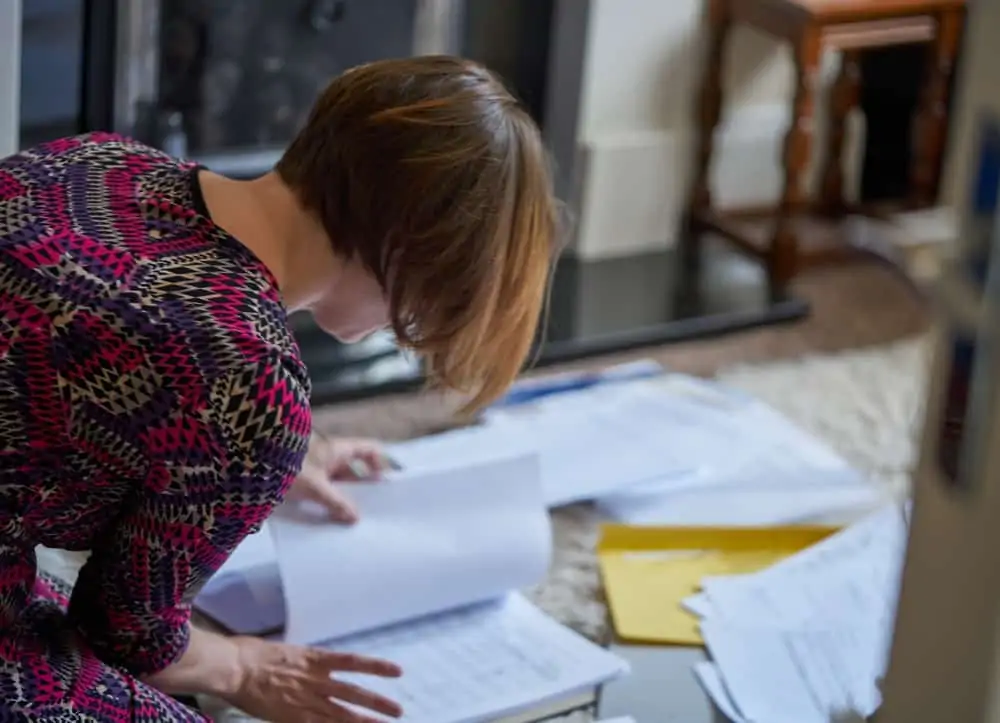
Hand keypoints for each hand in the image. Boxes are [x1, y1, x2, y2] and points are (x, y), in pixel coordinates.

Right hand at [227, 636, 402, 722]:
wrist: (234, 667)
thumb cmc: (252, 653)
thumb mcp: (286, 651)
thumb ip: (303, 662)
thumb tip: (311, 664)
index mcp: (314, 658)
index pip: (354, 662)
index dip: (377, 667)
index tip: (398, 672)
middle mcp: (315, 680)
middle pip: (353, 693)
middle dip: (377, 703)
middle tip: (398, 711)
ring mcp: (305, 700)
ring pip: (341, 715)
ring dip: (364, 722)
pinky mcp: (292, 717)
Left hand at [285, 434, 390, 522]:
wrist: (248, 465)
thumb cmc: (288, 468)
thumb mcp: (315, 487)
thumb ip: (336, 502)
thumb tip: (356, 518)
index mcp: (337, 449)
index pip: (368, 449)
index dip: (381, 463)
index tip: (385, 485)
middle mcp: (329, 455)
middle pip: (354, 470)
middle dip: (363, 489)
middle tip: (374, 510)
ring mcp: (316, 467)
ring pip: (338, 482)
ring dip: (345, 498)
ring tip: (354, 520)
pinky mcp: (303, 479)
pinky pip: (323, 490)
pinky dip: (329, 502)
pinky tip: (332, 518)